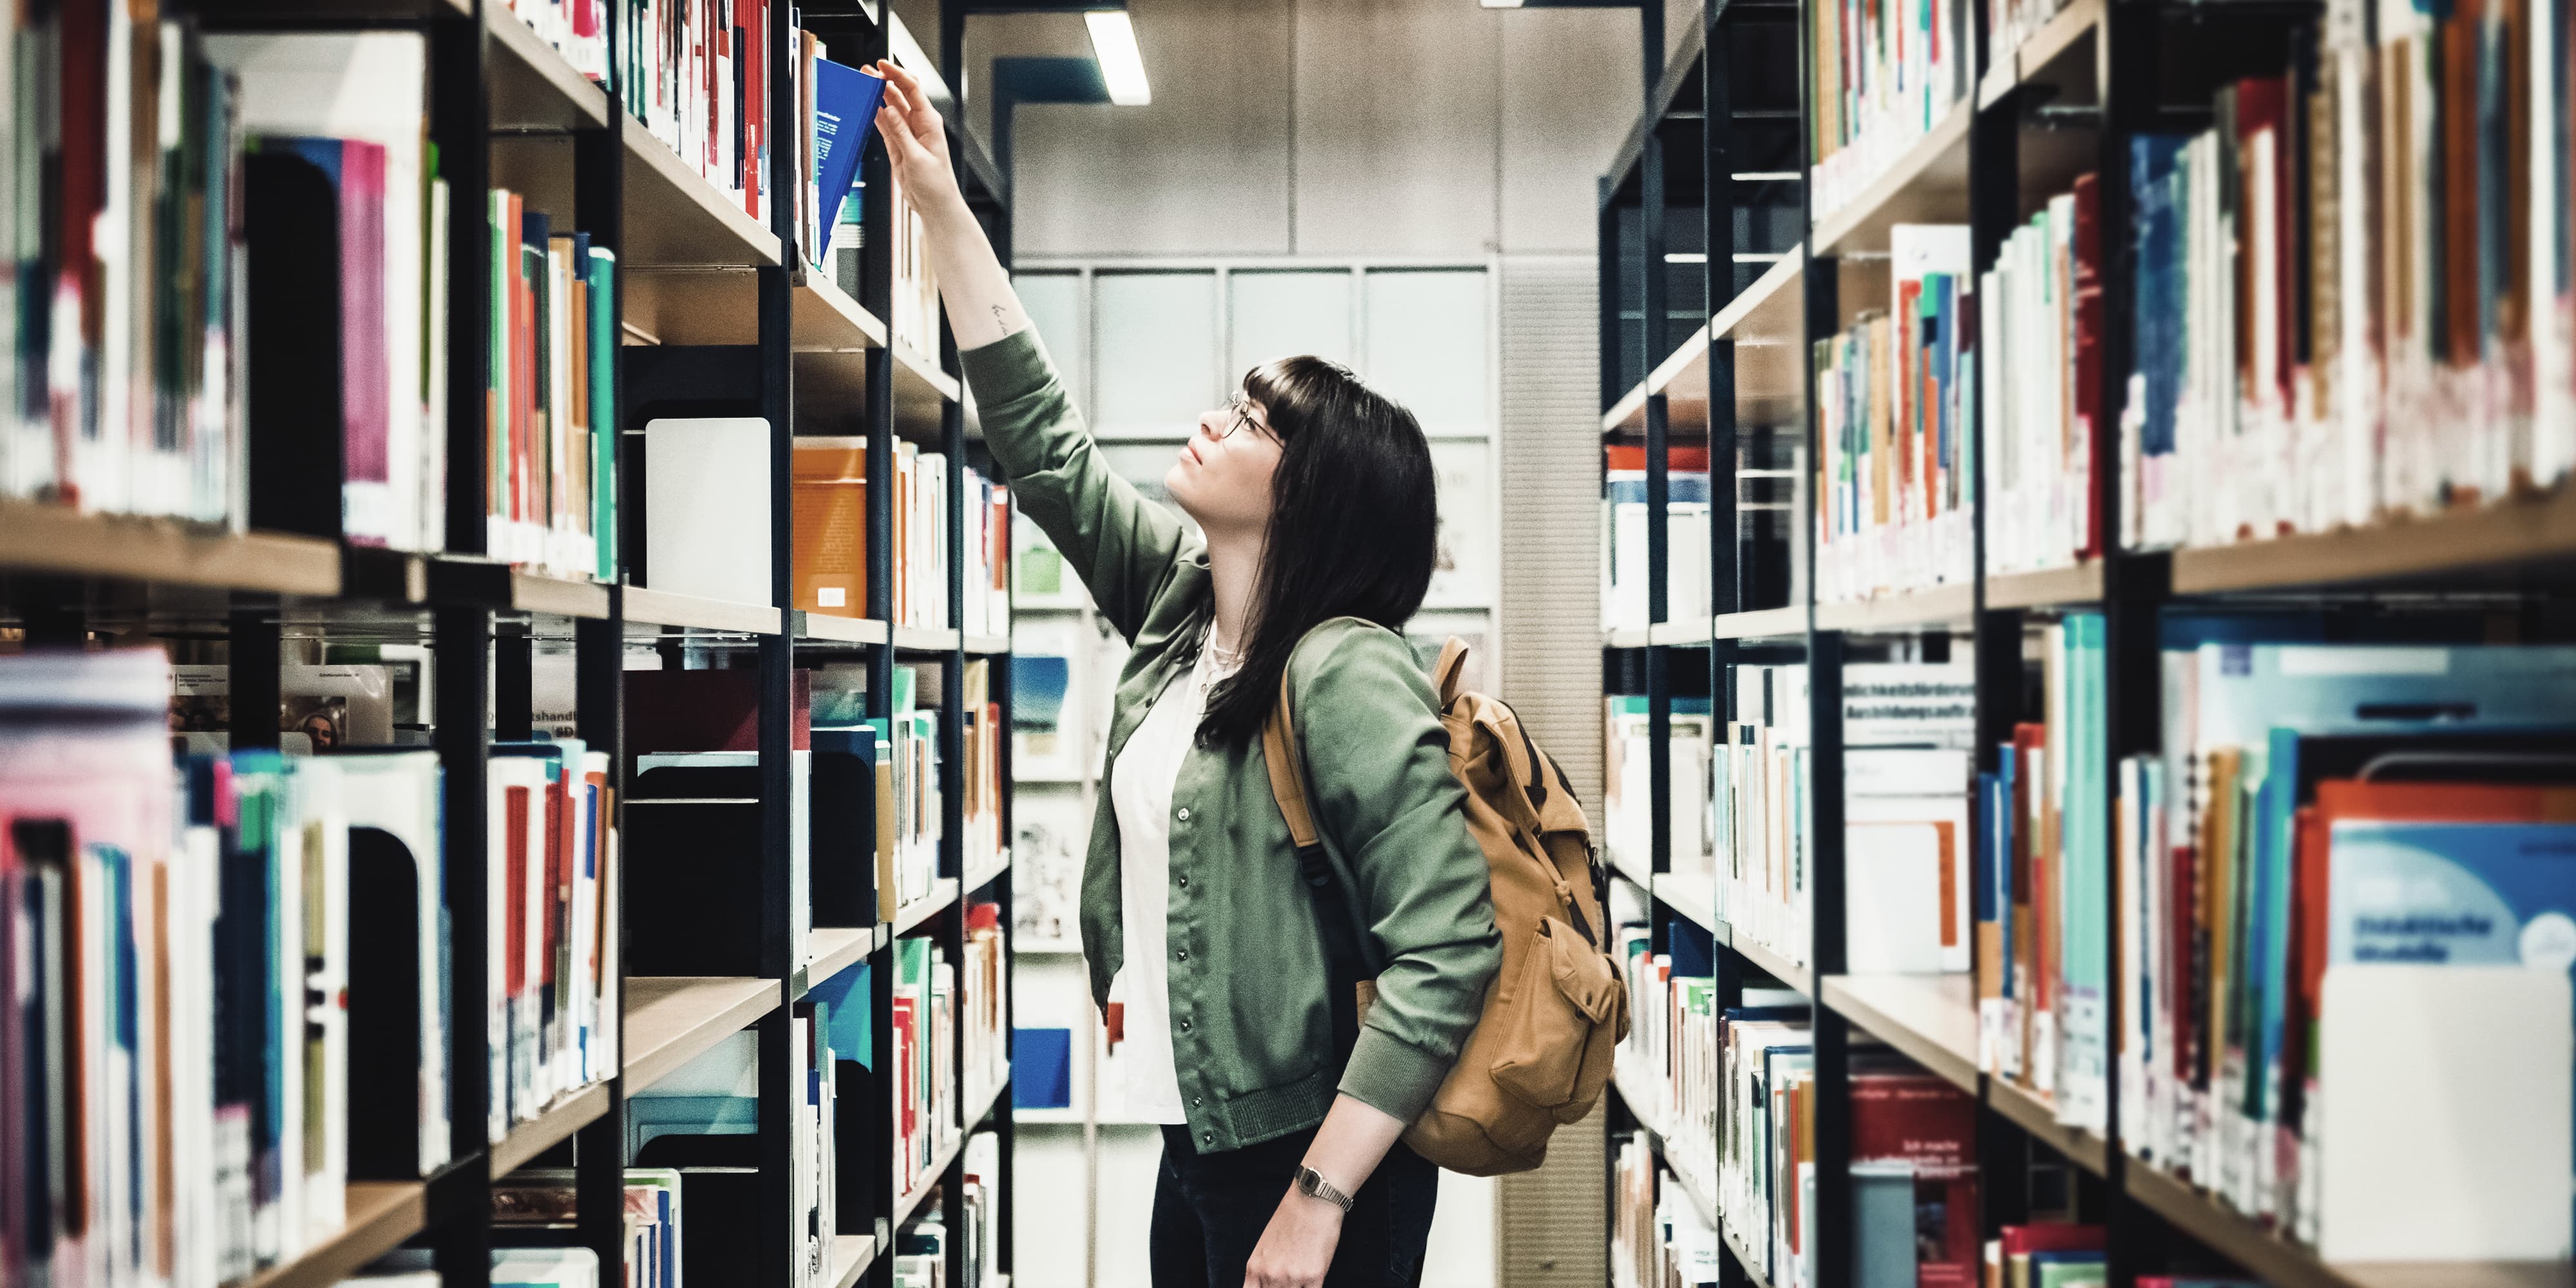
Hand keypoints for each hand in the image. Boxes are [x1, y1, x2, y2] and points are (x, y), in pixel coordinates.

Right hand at [871, 59, 967, 225]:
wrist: (934, 204)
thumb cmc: (935, 184)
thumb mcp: (917, 158)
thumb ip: (901, 133)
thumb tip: (889, 109)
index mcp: (929, 122)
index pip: (912, 90)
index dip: (897, 75)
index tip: (882, 65)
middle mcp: (918, 123)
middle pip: (900, 94)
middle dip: (885, 80)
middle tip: (867, 71)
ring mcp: (907, 132)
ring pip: (890, 106)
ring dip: (877, 94)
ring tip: (862, 82)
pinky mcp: (897, 143)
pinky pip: (884, 123)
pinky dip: (875, 113)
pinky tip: (865, 104)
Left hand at [1242, 1186, 1344, 1287]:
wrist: (1312, 1199)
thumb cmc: (1290, 1218)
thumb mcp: (1265, 1245)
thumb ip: (1262, 1269)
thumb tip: (1265, 1285)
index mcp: (1255, 1267)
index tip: (1271, 1287)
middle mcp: (1271, 1274)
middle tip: (1290, 1278)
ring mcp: (1292, 1277)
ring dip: (1298, 1287)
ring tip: (1302, 1275)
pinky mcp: (1314, 1275)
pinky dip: (1312, 1287)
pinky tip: (1313, 1277)